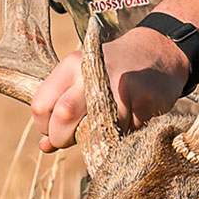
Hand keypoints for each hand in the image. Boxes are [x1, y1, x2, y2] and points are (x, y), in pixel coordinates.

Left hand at [29, 25, 193, 153]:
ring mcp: (121, 87)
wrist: (157, 52)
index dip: (46, 127)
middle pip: (63, 116)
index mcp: (71, 66)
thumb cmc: (111, 70)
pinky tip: (131, 117)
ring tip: (110, 124)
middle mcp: (93, 74)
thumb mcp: (80, 80)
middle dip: (63, 138)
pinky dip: (125, 134)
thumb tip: (44, 146)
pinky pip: (127, 133)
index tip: (57, 131)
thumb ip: (60, 108)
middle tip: (75, 139)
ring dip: (100, 139)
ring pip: (96, 132)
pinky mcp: (145, 100)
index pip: (41, 105)